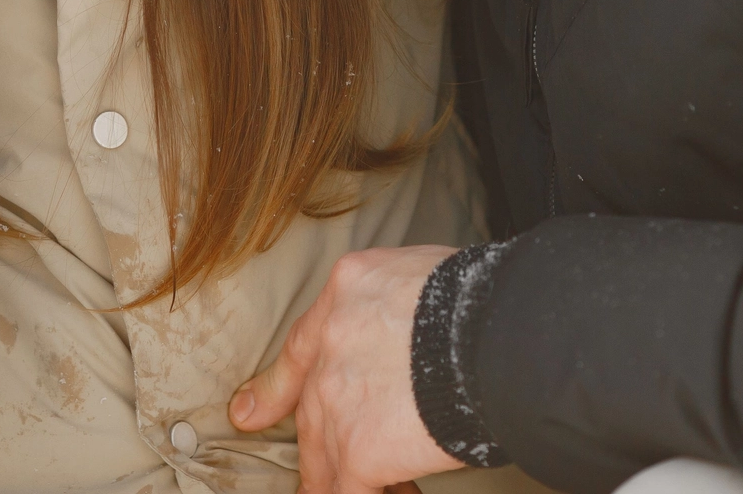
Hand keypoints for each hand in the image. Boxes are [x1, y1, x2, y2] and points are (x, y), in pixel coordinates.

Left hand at [230, 245, 464, 493]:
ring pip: (325, 454)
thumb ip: (399, 303)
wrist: (495, 332)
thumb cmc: (480, 298)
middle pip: (312, 409)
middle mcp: (332, 343)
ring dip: (338, 479)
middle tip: (316, 476)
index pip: (301, 347)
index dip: (274, 389)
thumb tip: (417, 333)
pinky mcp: (361, 448)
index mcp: (347, 290)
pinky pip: (348, 489)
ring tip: (348, 489)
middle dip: (317, 446)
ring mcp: (339, 397)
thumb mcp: (422, 270)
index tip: (248, 413)